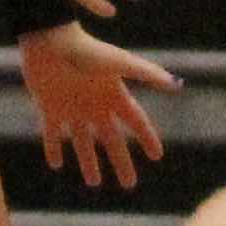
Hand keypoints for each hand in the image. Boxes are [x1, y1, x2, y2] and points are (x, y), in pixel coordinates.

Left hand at [18, 25, 176, 190]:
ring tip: (94, 183)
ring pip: (83, 142)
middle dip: (121, 162)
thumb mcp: (119, 62)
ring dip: (88, 162)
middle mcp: (96, 105)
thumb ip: (147, 73)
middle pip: (112, 140)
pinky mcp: (50, 108)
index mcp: (114, 95)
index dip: (147, 139)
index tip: (157, 157)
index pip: (136, 122)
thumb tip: (176, 84)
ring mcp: (72, 108)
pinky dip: (53, 148)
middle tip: (130, 184)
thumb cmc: (86, 49)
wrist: (49, 42)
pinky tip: (56, 164)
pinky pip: (52, 134)